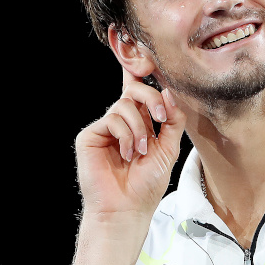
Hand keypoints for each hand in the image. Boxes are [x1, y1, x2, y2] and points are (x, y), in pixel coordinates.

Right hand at [76, 70, 185, 217]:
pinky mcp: (91, 135)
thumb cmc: (147, 183)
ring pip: (124, 105)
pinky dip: (125, 135)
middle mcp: (120, 122)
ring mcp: (105, 128)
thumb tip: (169, 92)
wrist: (127, 208)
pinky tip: (126, 154)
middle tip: (161, 118)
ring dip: (139, 128)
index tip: (149, 56)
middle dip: (151, 99)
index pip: (138, 91)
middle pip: (134, 90)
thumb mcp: (169, 148)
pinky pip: (112, 119)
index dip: (139, 70)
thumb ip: (173, 119)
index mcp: (139, 122)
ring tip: (140, 151)